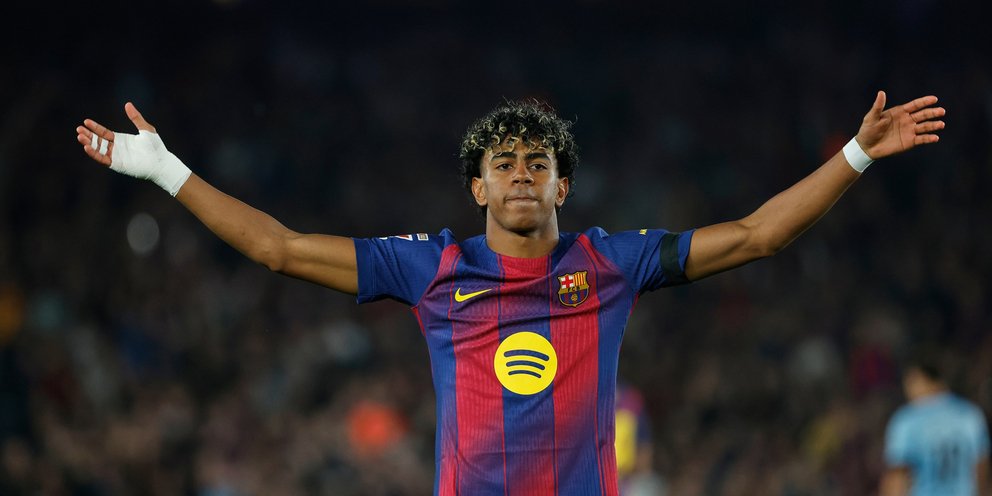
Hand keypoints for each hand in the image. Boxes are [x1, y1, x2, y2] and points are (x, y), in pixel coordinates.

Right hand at [75, 103, 189, 195]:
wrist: (161, 162)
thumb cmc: (156, 147)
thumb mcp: (146, 129)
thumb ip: (136, 118)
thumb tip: (128, 104)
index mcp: (121, 139)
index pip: (103, 133)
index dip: (94, 127)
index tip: (86, 121)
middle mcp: (116, 148)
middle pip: (97, 141)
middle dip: (88, 135)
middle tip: (79, 129)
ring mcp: (116, 156)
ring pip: (98, 149)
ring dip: (88, 143)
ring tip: (80, 136)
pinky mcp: (117, 164)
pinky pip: (102, 159)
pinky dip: (94, 153)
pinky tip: (87, 147)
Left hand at [855, 91, 944, 159]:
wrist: (866, 147)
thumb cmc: (868, 130)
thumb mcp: (871, 117)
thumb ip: (878, 106)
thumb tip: (881, 92)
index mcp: (900, 112)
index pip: (915, 105)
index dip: (924, 101)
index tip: (934, 99)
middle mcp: (907, 120)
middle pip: (923, 115)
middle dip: (932, 112)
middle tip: (942, 111)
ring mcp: (909, 131)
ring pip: (925, 126)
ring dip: (934, 125)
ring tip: (941, 124)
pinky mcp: (909, 142)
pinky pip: (921, 139)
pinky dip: (928, 138)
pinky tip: (935, 138)